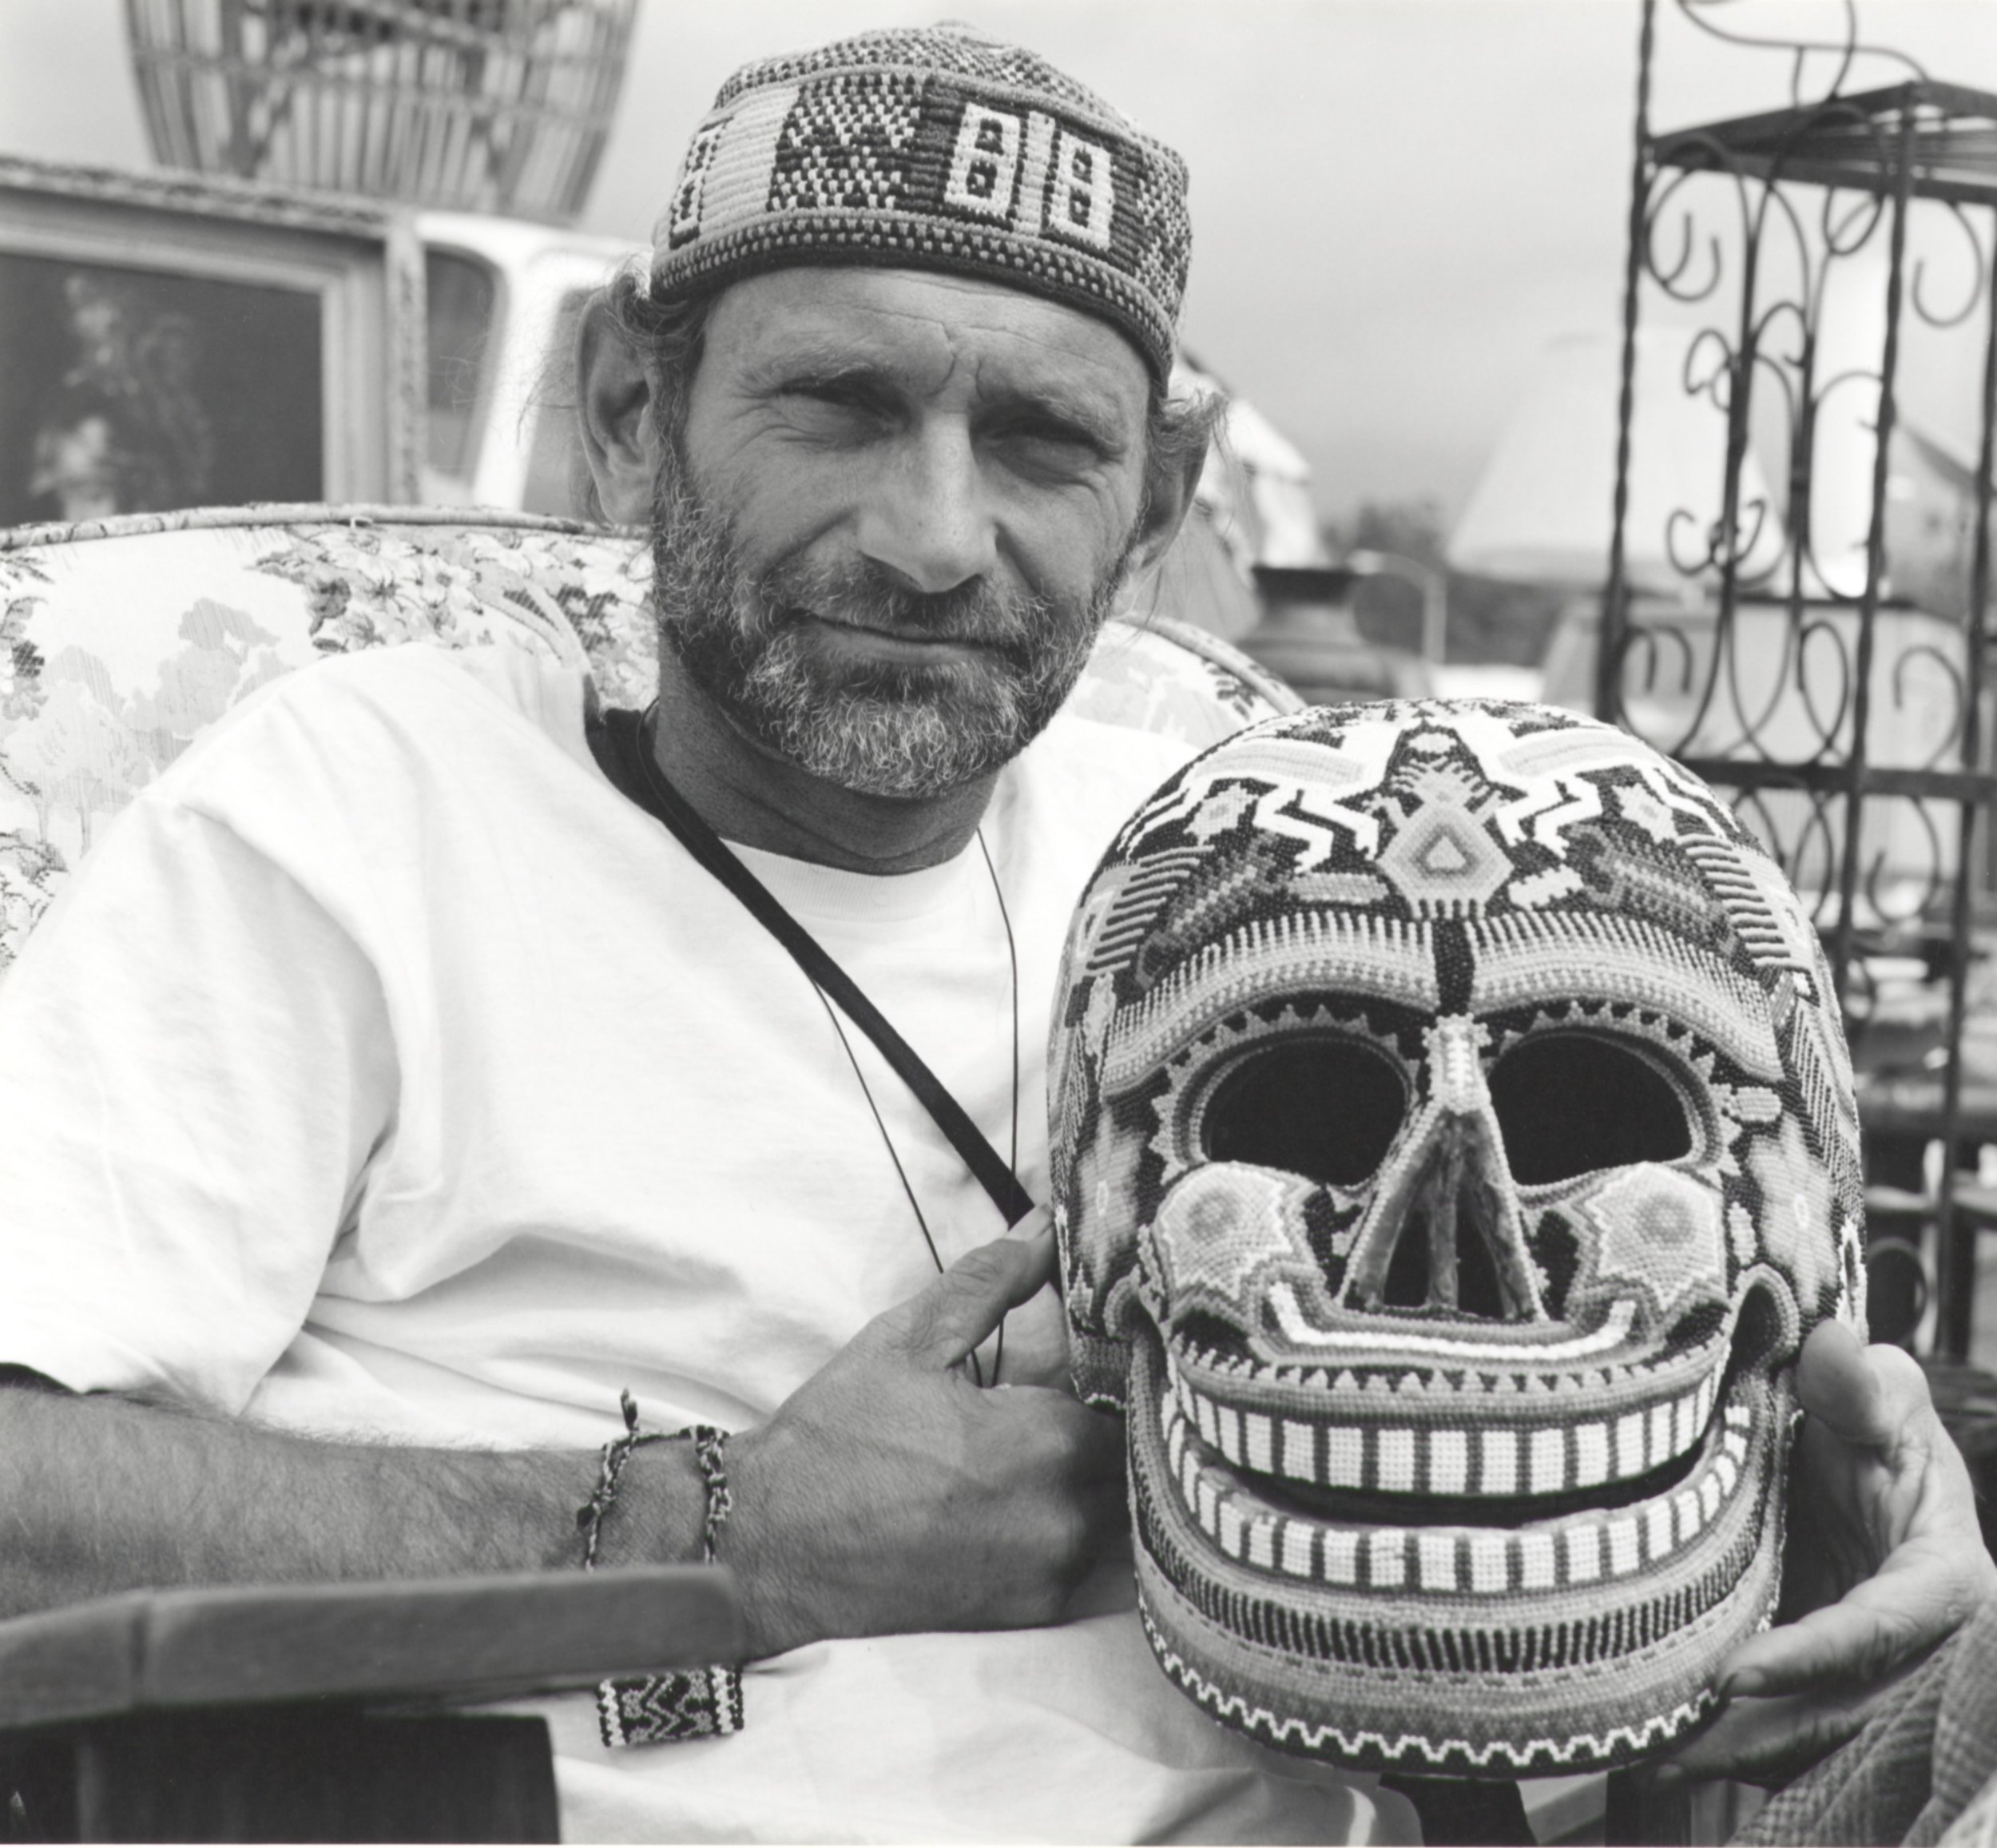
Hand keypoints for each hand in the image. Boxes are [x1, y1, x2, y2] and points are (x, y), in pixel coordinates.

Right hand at [722, 1225, 1126, 1659]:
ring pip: (1118, 1514)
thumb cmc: (836, 1439)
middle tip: (1085, 1397)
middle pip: (1135, 1462)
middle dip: (1118, 1428)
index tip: (1106, 1354)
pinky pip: (1086, 1563)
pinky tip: (1031, 1500)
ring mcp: (1049, 1575)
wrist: (768, 1547)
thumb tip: (1046, 1231)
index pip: (1131, 1400)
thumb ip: (990, 1282)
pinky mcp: (1028, 1614)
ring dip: (1101, 1481)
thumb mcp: (909, 1341)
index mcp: (1045, 1442)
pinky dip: (1075, 1528)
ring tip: (1056, 1447)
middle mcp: (1063, 1517)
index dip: (1122, 1374)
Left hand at [1661, 1319, 1996, 1786]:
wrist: (1858, 1465)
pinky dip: (1738, 1747)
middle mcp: (1926, 1650)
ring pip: (1819, 1738)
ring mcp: (1880, 1678)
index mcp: (1947, 1581)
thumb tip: (1835, 1339)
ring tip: (1656, 1757)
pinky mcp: (1836, 1689)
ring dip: (1743, 1755)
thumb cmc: (1872, 1431)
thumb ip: (1858, 1384)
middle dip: (1768, 1736)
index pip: (1880, 1631)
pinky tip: (1666, 1751)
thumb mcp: (1875, 1401)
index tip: (1736, 1674)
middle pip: (1850, 1713)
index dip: (1812, 1656)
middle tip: (1678, 1746)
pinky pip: (1792, 1732)